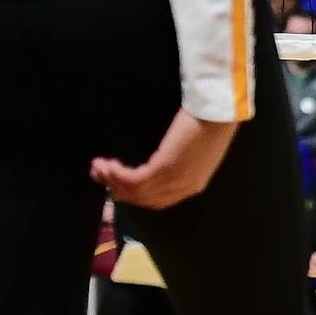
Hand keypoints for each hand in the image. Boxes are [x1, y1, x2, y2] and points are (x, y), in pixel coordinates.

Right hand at [92, 110, 236, 209]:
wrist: (217, 113)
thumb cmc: (208, 122)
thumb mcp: (194, 149)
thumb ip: (179, 160)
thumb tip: (160, 160)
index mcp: (192, 185)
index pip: (158, 201)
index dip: (135, 194)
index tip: (117, 183)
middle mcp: (182, 189)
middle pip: (143, 200)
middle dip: (118, 189)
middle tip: (100, 175)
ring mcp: (174, 181)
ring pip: (135, 191)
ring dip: (112, 180)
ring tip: (98, 167)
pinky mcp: (164, 168)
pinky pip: (134, 179)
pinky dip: (117, 174)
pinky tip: (107, 164)